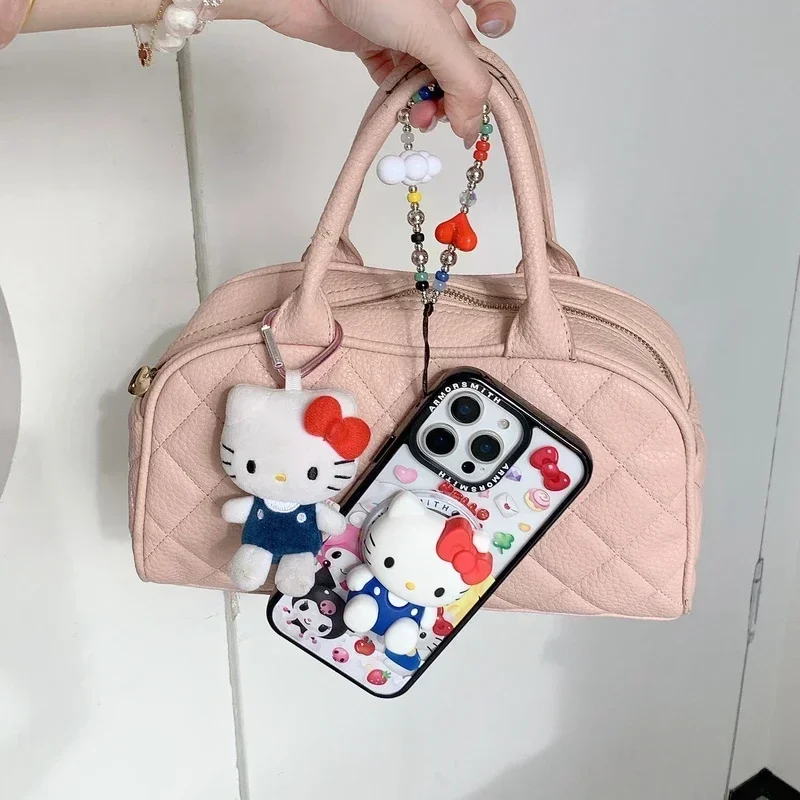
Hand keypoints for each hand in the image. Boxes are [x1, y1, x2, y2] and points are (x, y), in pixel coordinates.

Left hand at [253, 0, 516, 144]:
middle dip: (455, 89)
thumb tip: (472, 123)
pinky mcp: (370, 39)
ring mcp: (399, 22)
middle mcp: (430, 4)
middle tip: (447, 116)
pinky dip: (399, 95)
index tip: (490, 46)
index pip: (491, 6)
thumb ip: (462, 79)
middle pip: (457, 53)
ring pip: (426, 69)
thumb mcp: (430, 30)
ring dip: (427, 101)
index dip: (498, 25)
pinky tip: (399, 109)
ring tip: (420, 119)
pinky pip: (394, 74)